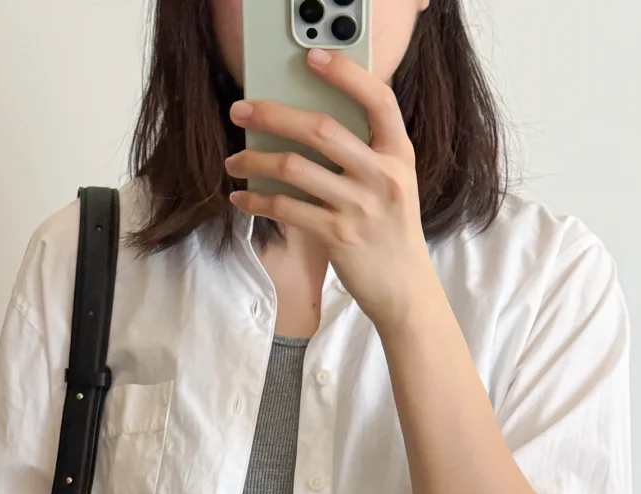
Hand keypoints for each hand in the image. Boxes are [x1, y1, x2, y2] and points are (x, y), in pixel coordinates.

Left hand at [224, 46, 437, 330]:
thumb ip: (365, 154)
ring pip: (295, 168)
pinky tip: (242, 199)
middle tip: (241, 110)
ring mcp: (360, 206)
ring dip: (255, 161)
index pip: (378, 100)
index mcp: (399, 154)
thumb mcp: (394, 184)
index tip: (312, 58)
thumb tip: (309, 127)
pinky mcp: (338, 236)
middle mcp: (382, 176)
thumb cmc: (391, 232)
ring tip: (235, 161)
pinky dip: (257, 201)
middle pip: (320, 129)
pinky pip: (287, 209)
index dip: (345, 74)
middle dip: (273, 115)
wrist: (405, 289)